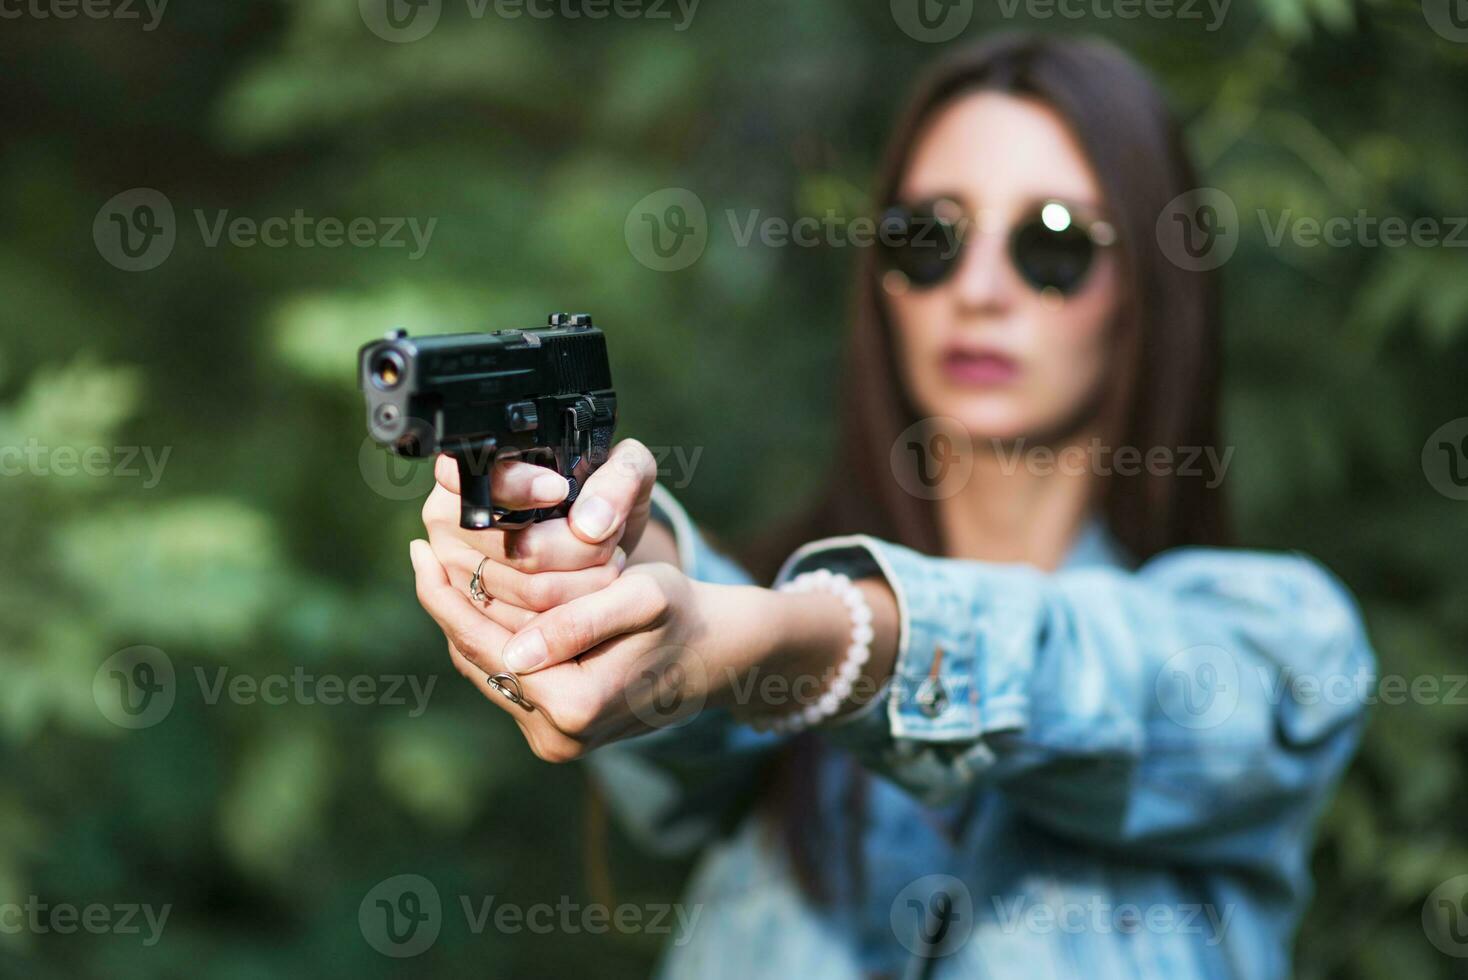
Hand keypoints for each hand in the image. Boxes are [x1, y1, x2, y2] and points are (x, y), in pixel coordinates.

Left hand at [410, 546, 733, 759]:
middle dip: (447, 605)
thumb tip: (514, 654)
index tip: (418, 551)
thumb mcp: (641, 599)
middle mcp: (558, 737)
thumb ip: (578, 624)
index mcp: (574, 706)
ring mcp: (556, 743)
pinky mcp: (557, 735)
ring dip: (463, 622)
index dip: (446, 598)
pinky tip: (477, 603)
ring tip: (438, 570)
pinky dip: (489, 642)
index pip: (484, 647)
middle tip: (419, 552)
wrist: (716, 656)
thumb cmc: (682, 615)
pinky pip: (507, 682)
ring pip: (488, 673)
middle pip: (478, 662)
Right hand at [420, 438, 666, 624]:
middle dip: (579, 550)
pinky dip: (572, 614)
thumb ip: (618, 479)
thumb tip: (589, 524)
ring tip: (607, 565)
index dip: (519, 487)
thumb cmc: (600, 497)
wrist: (591, 540)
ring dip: (584, 584)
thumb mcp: (625, 471)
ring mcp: (456, 570)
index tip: (560, 490)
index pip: (480, 478)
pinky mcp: (475, 613)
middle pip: (518, 548)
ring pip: (530, 591)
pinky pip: (530, 625)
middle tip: (608, 541)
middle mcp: (449, 519)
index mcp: (472, 470)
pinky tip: (589, 593)